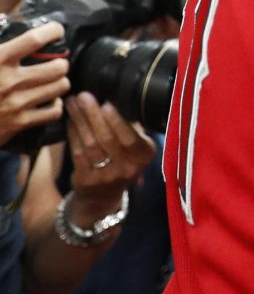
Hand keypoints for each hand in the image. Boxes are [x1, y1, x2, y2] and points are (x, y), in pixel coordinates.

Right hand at [0, 23, 69, 145]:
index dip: (52, 31)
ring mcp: (15, 104)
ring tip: (53, 80)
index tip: (56, 31)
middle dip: (60, 62)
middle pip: (58, 66)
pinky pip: (54, 111)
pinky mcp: (18, 123)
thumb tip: (3, 17)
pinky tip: (48, 100)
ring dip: (60, 81)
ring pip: (60, 86)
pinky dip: (55, 104)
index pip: (34, 39)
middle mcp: (8, 81)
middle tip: (56, 62)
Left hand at [64, 92, 156, 214]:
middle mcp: (127, 168)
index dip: (117, 121)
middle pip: (107, 138)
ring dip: (79, 121)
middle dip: (93, 114)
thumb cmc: (122, 162)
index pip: (131, 138)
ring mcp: (105, 176)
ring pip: (90, 143)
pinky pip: (77, 152)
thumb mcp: (136, 148)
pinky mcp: (86, 180)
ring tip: (73, 103)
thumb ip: (132, 128)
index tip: (106, 102)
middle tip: (83, 96)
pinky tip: (70, 121)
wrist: (103, 198)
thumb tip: (120, 97)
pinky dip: (72, 134)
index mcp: (144, 156)